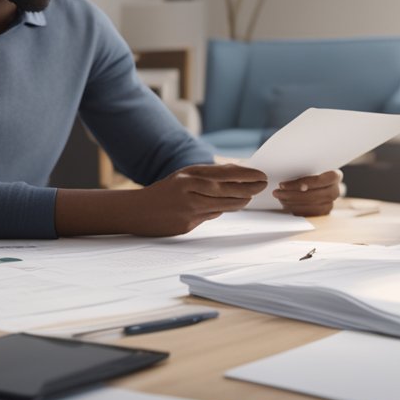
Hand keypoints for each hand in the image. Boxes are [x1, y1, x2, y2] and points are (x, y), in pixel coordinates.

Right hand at [133, 164, 267, 235]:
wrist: (137, 211)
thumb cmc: (166, 191)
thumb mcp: (184, 176)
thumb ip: (208, 175)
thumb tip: (236, 175)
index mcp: (189, 176)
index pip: (224, 174)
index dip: (246, 175)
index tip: (261, 175)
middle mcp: (189, 191)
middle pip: (227, 190)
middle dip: (248, 188)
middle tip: (262, 186)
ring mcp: (188, 210)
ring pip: (222, 206)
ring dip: (240, 201)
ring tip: (249, 197)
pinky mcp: (186, 226)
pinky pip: (210, 216)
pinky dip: (219, 210)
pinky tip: (226, 207)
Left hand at [273, 170, 341, 216]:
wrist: (320, 185)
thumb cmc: (313, 173)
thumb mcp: (310, 167)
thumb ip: (303, 169)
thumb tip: (286, 171)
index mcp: (335, 176)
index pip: (321, 180)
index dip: (306, 183)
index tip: (286, 184)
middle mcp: (335, 191)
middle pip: (314, 195)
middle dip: (292, 193)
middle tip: (278, 191)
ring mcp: (330, 204)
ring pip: (310, 206)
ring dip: (291, 202)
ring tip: (279, 196)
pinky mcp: (323, 213)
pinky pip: (308, 213)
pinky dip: (295, 209)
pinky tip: (286, 204)